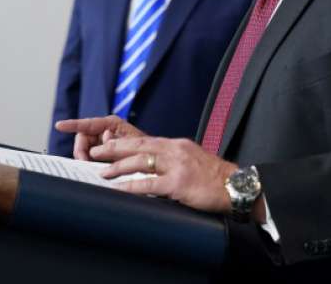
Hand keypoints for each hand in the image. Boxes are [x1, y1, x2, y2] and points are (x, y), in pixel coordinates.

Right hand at [54, 115, 145, 160]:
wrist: (155, 164)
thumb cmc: (147, 151)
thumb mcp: (132, 145)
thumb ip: (117, 142)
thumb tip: (105, 140)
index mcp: (112, 124)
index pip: (88, 123)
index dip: (72, 124)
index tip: (59, 126)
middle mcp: (106, 131)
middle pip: (83, 138)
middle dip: (81, 150)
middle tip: (85, 162)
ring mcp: (104, 142)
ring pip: (85, 148)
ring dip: (86, 157)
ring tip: (92, 166)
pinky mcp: (104, 153)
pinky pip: (90, 156)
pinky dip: (90, 162)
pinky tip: (93, 167)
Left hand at [91, 136, 238, 214]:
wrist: (237, 186)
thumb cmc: (213, 177)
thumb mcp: (191, 159)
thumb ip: (172, 159)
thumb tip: (151, 164)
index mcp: (176, 145)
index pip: (143, 141)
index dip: (122, 142)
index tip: (104, 143)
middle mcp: (174, 151)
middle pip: (137, 146)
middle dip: (113, 149)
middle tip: (94, 152)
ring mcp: (177, 166)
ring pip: (140, 162)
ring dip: (118, 167)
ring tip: (101, 172)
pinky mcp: (179, 184)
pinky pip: (149, 184)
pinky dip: (131, 186)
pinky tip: (119, 188)